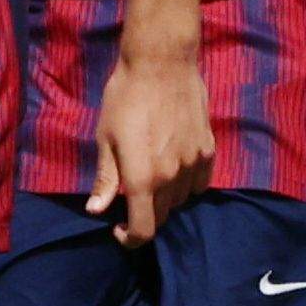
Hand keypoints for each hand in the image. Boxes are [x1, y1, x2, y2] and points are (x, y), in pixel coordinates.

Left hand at [86, 46, 213, 248]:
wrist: (162, 65)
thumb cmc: (125, 98)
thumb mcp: (105, 138)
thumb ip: (106, 178)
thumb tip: (96, 210)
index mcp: (143, 178)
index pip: (144, 229)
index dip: (130, 239)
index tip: (119, 230)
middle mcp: (173, 177)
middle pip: (162, 216)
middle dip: (143, 215)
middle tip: (129, 198)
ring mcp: (194, 164)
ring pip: (181, 200)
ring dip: (165, 199)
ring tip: (150, 178)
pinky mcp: (209, 150)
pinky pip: (200, 183)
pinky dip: (186, 185)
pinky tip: (173, 170)